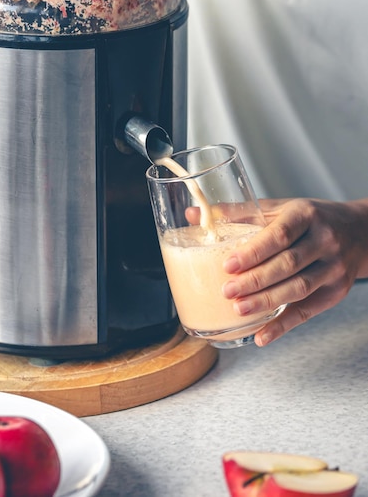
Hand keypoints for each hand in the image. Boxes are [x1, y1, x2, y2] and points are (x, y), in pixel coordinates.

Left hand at [221, 197, 367, 345]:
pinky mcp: (335, 292)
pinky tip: (261, 335)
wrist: (359, 232)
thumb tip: (193, 214)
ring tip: (239, 309)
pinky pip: (308, 312)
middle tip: (227, 291)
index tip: (228, 265)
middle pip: (288, 265)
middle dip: (256, 281)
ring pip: (299, 289)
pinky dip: (283, 326)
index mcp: (305, 215)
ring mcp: (333, 268)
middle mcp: (324, 240)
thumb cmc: (311, 218)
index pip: (279, 235)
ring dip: (267, 303)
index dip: (253, 252)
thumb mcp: (279, 208)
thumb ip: (238, 212)